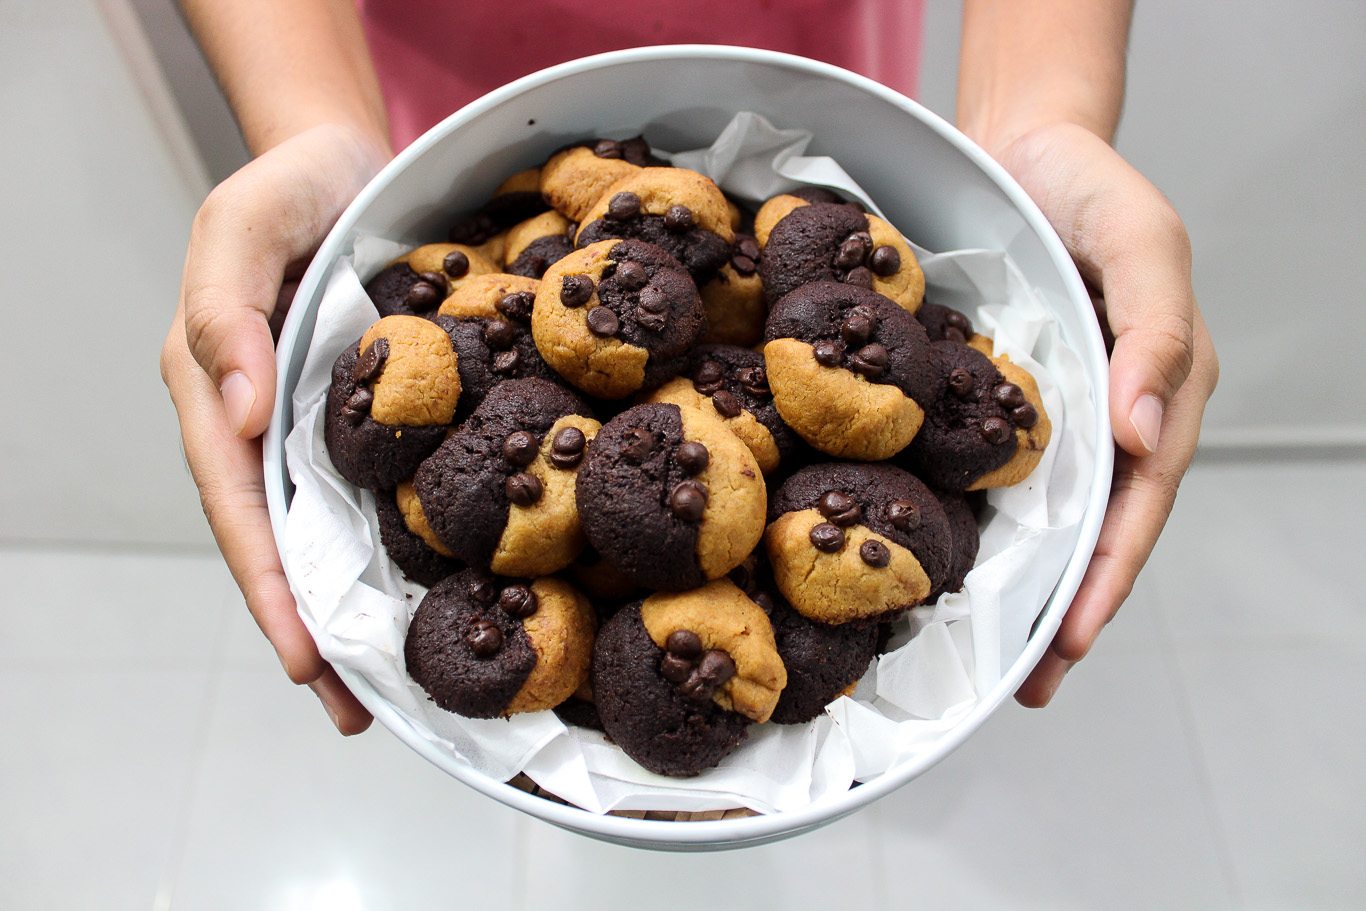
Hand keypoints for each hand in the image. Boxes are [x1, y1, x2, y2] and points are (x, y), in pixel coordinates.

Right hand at [161, 123, 388, 732]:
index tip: (302, 656)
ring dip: (353, 609)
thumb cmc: (289, 185)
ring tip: (388, 687)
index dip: (268, 583)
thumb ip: (226, 308)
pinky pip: (377, 489)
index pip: (240, 503)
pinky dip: (393, 546)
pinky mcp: (369, 414)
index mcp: (218, 386)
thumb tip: (234, 406)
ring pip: (328, 530)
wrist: (347, 160)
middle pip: (281, 540)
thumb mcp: (241, 226)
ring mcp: (316, 423)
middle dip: (311, 627)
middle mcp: (263, 419)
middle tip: (353, 711)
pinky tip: (428, 594)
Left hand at [990, 122, 1218, 706]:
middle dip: (1067, 611)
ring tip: (990, 657)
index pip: (1136, 504)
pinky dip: (986, 523)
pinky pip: (999, 473)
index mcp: (1156, 390)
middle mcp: (1110, 415)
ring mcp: (1058, 413)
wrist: (1023, 145)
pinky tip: (952, 562)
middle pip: (1095, 530)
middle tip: (1028, 684)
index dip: (1105, 576)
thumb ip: (1153, 330)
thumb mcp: (1140, 241)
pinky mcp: (1006, 400)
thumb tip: (1143, 432)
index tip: (1068, 643)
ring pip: (1048, 516)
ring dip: (1026, 587)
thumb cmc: (1091, 188)